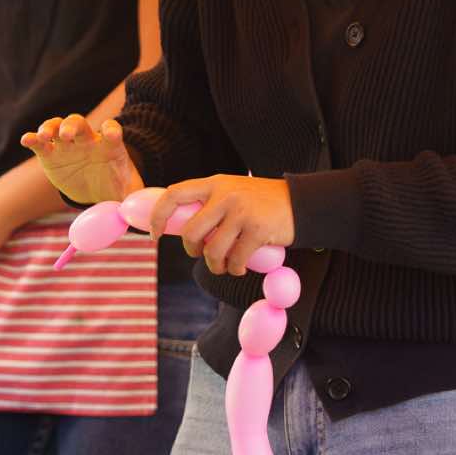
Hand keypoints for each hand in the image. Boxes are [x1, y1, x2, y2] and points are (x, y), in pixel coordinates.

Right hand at [20, 114, 142, 203]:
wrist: (96, 189)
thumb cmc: (115, 186)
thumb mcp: (127, 193)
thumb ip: (134, 200)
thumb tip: (140, 215)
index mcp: (109, 146)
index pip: (111, 130)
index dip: (111, 130)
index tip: (110, 134)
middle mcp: (87, 140)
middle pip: (79, 124)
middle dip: (72, 126)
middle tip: (67, 134)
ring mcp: (67, 145)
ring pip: (57, 127)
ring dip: (49, 127)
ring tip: (44, 136)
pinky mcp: (50, 154)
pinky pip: (40, 143)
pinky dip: (32, 139)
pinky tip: (26, 140)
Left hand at [148, 175, 293, 276]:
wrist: (301, 203)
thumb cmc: (262, 203)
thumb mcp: (233, 192)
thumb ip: (209, 204)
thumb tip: (177, 225)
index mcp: (215, 184)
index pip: (174, 195)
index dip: (158, 216)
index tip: (154, 234)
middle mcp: (225, 195)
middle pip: (191, 233)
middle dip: (192, 251)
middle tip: (203, 255)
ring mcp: (242, 212)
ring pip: (212, 251)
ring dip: (216, 266)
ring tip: (224, 266)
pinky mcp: (258, 230)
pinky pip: (235, 260)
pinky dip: (235, 270)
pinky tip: (240, 267)